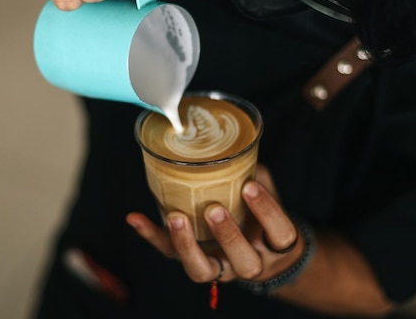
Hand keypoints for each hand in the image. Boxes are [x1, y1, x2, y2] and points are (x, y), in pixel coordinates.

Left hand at [126, 164, 305, 283]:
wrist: (260, 253)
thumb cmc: (264, 219)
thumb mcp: (270, 198)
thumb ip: (258, 177)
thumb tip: (239, 146)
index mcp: (275, 245)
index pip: (280, 234)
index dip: (267, 212)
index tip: (250, 186)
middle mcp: (248, 262)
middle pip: (245, 262)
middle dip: (228, 236)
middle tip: (213, 209)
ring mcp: (219, 267)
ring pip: (202, 270)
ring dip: (187, 244)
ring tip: (175, 217)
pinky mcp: (193, 261)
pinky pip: (169, 253)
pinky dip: (151, 235)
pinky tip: (135, 217)